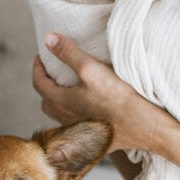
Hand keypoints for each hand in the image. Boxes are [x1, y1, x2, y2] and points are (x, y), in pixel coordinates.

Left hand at [33, 34, 171, 154]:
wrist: (143, 125)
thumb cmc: (117, 98)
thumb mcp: (91, 69)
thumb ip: (69, 54)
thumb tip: (48, 39)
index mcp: (62, 102)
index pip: (39, 84)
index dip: (37, 68)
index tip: (40, 57)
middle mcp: (66, 120)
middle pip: (47, 103)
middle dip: (46, 87)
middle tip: (52, 74)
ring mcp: (80, 131)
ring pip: (60, 117)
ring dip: (59, 103)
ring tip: (67, 92)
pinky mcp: (95, 139)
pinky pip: (76, 129)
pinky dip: (74, 118)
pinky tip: (86, 113)